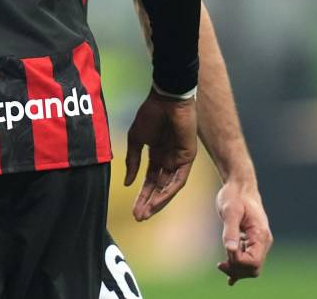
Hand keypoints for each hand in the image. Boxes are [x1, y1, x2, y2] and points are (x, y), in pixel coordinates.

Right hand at [123, 89, 196, 220]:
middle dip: (148, 202)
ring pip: (169, 187)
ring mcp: (179, 160)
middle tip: (139, 216)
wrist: (167, 99)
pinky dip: (169, 191)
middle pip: (159, 187)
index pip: (149, 180)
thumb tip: (128, 183)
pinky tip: (159, 200)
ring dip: (158, 201)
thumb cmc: (151, 114)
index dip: (142, 194)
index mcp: (156, 155)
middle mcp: (168, 160)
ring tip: (146, 213)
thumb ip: (132, 161)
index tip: (133, 209)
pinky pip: (179, 179)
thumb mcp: (136, 139)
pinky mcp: (188, 158)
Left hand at [216, 180, 271, 284]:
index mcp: (260, 235)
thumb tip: (230, 250)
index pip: (253, 262)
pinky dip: (239, 266)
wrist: (240, 185)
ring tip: (221, 265)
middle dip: (237, 269)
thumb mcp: (229, 210)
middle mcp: (263, 241)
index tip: (225, 251)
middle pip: (254, 268)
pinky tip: (229, 274)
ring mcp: (259, 242)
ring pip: (251, 266)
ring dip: (237, 269)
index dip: (238, 262)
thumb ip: (230, 230)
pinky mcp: (252, 241)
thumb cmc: (234, 195)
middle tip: (220, 264)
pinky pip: (249, 259)